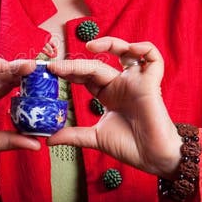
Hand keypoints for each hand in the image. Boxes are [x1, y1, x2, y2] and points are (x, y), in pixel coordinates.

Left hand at [46, 36, 181, 176]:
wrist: (153, 158)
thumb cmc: (129, 147)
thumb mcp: (95, 138)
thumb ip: (73, 135)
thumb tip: (48, 140)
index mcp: (108, 94)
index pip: (85, 76)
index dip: (69, 71)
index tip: (50, 70)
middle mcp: (121, 84)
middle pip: (96, 65)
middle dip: (76, 64)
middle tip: (56, 66)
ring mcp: (136, 81)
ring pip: (125, 52)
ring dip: (109, 43)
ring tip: (90, 46)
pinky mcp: (151, 82)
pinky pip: (152, 56)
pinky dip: (143, 47)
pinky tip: (128, 49)